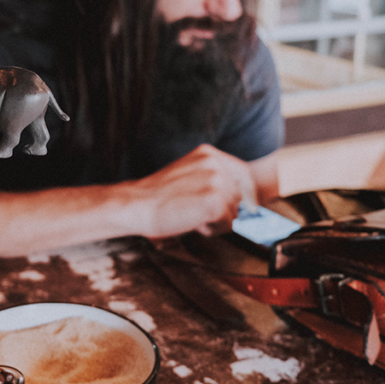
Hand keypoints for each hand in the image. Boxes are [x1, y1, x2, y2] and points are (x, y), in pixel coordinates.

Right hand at [135, 144, 256, 239]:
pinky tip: (195, 224)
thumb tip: (241, 198)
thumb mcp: (187, 174)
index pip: (244, 175)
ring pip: (235, 211)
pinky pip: (229, 224)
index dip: (246, 196)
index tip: (246, 209)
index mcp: (208, 154)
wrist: (137, 205)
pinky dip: (214, 229)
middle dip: (226, 210)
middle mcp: (215, 163)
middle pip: (241, 196)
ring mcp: (216, 181)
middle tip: (201, 214)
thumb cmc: (158, 196)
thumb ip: (211, 177)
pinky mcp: (214, 201)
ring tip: (194, 217)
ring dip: (219, 221)